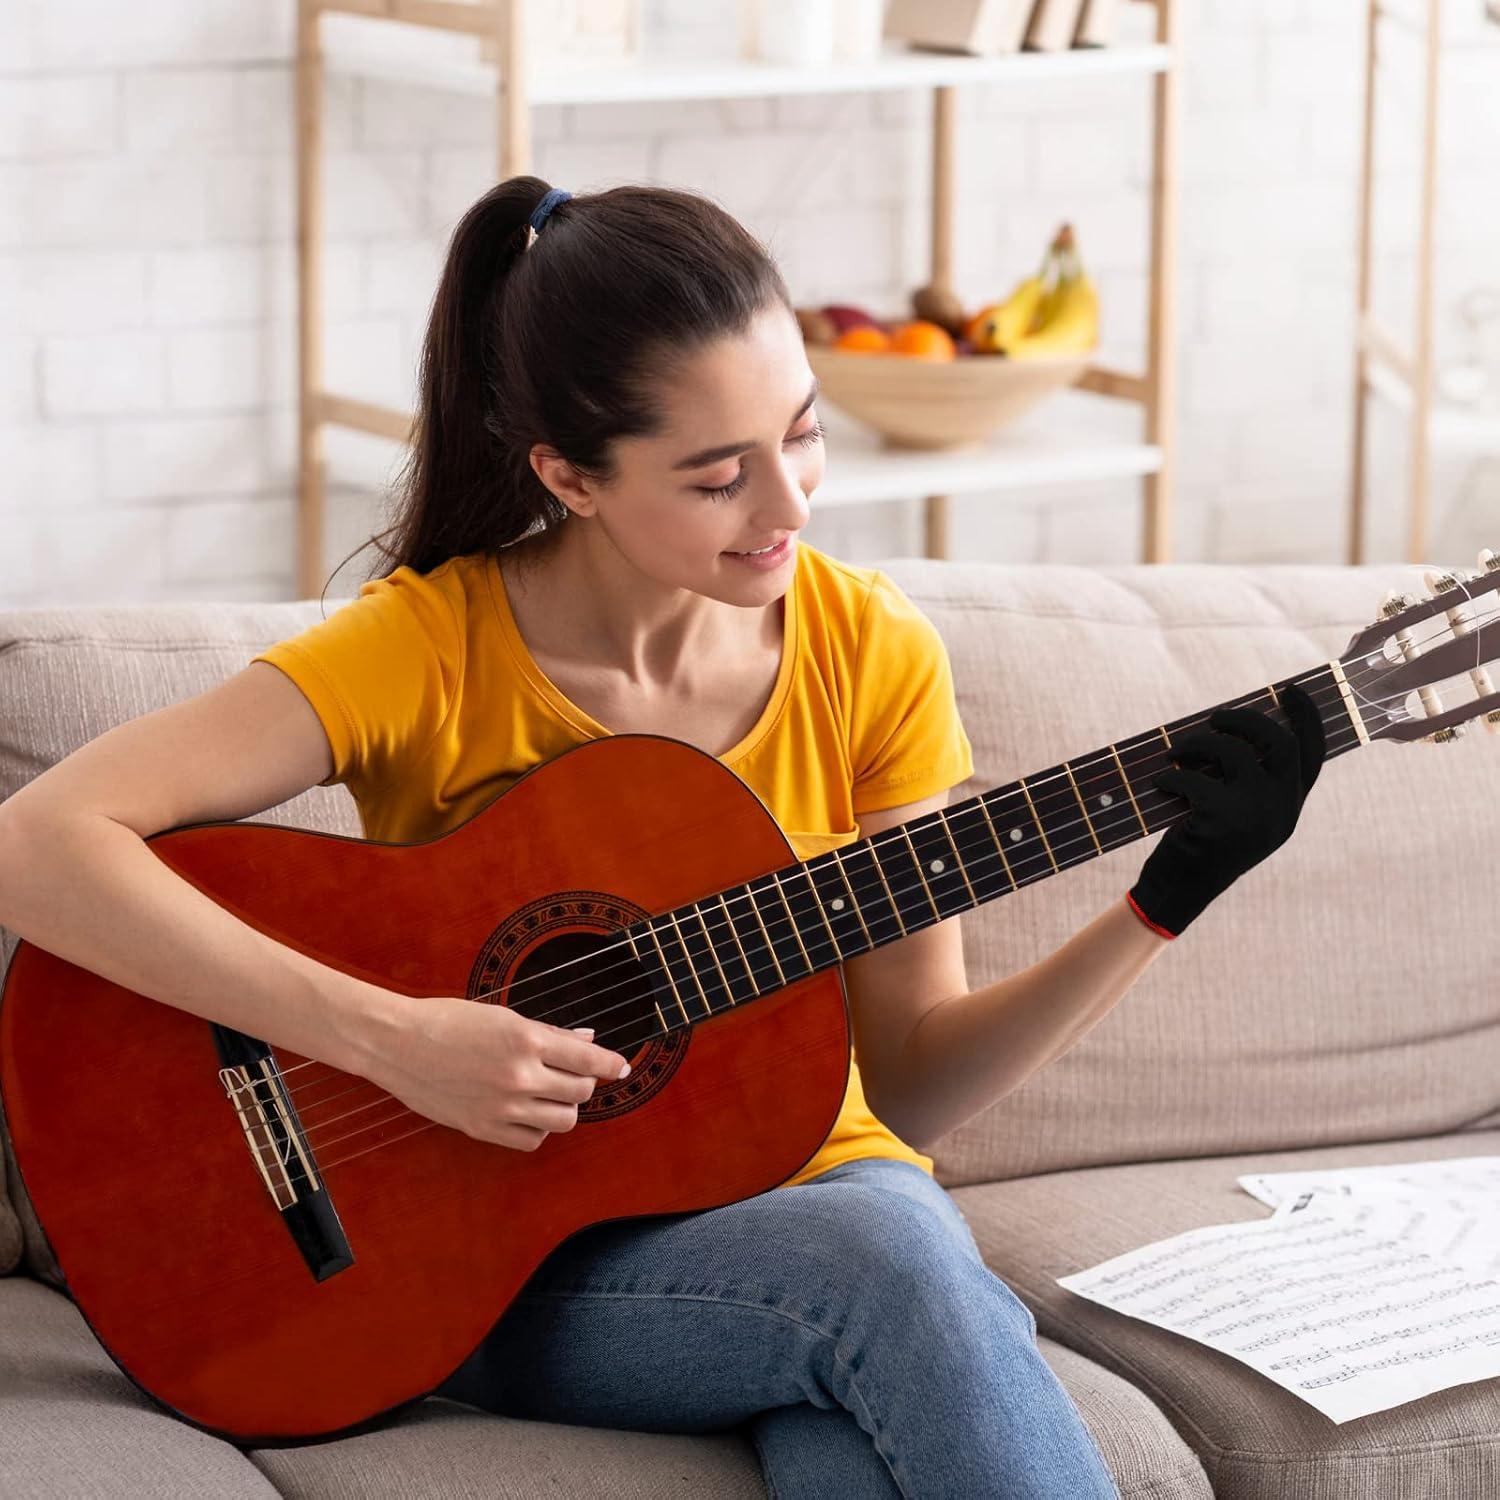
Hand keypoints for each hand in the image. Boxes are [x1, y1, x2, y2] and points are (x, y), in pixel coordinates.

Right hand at [364, 993, 630, 1150]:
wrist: (398, 1044)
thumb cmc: (448, 1021)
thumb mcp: (503, 1017)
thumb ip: (549, 1032)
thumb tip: (587, 1038)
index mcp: (526, 1040)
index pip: (589, 1059)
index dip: (612, 1064)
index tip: (622, 1067)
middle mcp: (519, 1076)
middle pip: (581, 1091)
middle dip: (585, 1081)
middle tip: (575, 1074)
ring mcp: (501, 1107)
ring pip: (563, 1120)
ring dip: (566, 1106)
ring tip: (552, 1094)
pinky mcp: (483, 1129)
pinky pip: (532, 1140)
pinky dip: (539, 1128)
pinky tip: (529, 1112)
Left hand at [1127, 681, 1325, 937]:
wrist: (1179, 891)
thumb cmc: (1201, 843)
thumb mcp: (1238, 813)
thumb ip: (1247, 778)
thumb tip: (1234, 726)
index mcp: (1289, 808)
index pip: (1312, 755)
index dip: (1306, 718)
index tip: (1291, 690)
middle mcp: (1281, 812)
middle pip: (1279, 742)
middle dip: (1245, 719)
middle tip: (1216, 718)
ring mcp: (1254, 816)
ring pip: (1231, 752)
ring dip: (1196, 743)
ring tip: (1175, 752)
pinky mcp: (1220, 820)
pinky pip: (1193, 777)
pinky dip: (1170, 774)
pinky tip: (1159, 782)